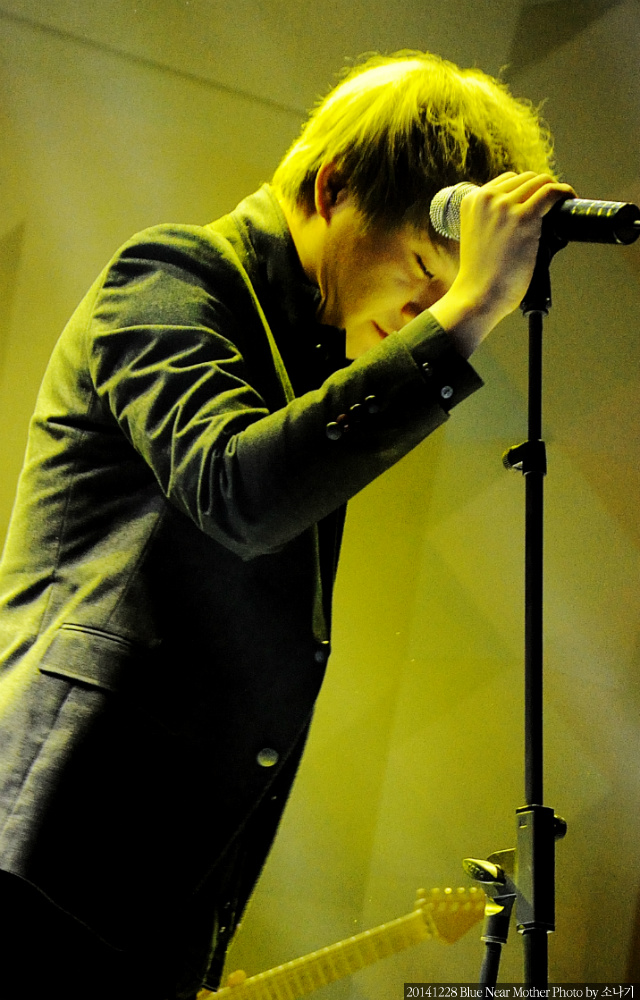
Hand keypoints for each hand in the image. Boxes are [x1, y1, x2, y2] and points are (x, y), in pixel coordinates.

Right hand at [430, 172, 574, 355]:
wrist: (478, 296)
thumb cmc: (481, 276)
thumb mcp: (478, 236)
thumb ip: (494, 220)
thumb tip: (529, 213)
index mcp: (472, 200)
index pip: (508, 181)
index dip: (527, 190)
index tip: (538, 201)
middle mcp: (487, 198)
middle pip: (526, 179)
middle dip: (541, 190)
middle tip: (553, 206)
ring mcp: (504, 206)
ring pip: (540, 182)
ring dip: (554, 192)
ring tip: (563, 204)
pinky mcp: (523, 218)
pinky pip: (551, 193)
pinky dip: (564, 193)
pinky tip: (570, 199)